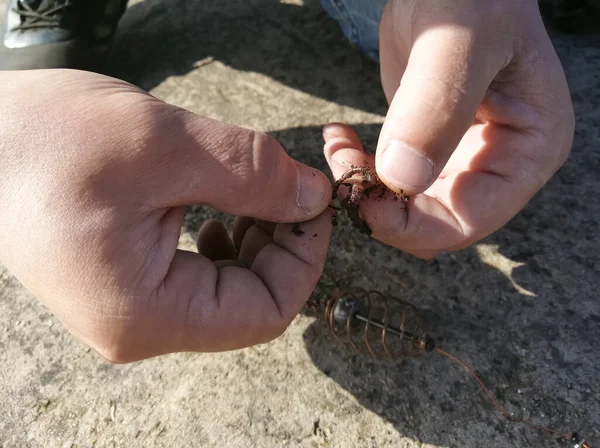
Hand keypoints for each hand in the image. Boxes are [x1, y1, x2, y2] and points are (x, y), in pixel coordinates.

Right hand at [0, 70, 332, 361]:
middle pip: (250, 302)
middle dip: (283, 243)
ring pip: (227, 288)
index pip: (265, 313)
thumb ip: (251, 174)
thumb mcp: (164, 146)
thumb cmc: (45, 141)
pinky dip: (224, 236)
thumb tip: (314, 196)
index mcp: (146, 315)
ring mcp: (129, 306)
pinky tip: (220, 202)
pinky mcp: (125, 279)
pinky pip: (197, 274)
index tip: (316, 202)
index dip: (305, 258)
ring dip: (256, 238)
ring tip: (254, 188)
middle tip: (293, 185)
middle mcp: (138, 325)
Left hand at [324, 0, 573, 257]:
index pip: (469, 221)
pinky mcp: (431, 147)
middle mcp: (501, 164)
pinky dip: (361, 170)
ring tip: (339, 145)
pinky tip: (340, 138)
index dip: (411, 225)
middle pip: (436, 223)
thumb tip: (403, 179)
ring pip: (409, 208)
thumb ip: (435, 106)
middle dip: (383, 208)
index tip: (361, 197)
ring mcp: (465, 158)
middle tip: (342, 167)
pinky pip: (393, 183)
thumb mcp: (458, 40)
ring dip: (366, 189)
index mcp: (529, 150)